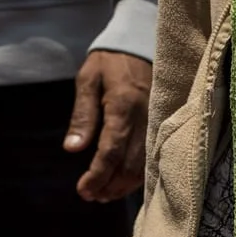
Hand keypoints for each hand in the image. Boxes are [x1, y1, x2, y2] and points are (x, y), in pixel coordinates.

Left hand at [67, 49, 152, 201]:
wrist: (140, 40)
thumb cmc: (108, 61)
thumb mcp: (87, 80)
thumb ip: (82, 115)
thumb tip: (73, 149)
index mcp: (123, 107)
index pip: (110, 152)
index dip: (97, 176)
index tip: (83, 190)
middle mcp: (144, 118)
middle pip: (129, 165)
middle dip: (109, 185)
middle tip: (91, 196)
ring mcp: (157, 121)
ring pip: (144, 165)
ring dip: (124, 185)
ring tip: (105, 193)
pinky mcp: (163, 123)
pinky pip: (154, 156)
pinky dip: (139, 175)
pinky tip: (125, 181)